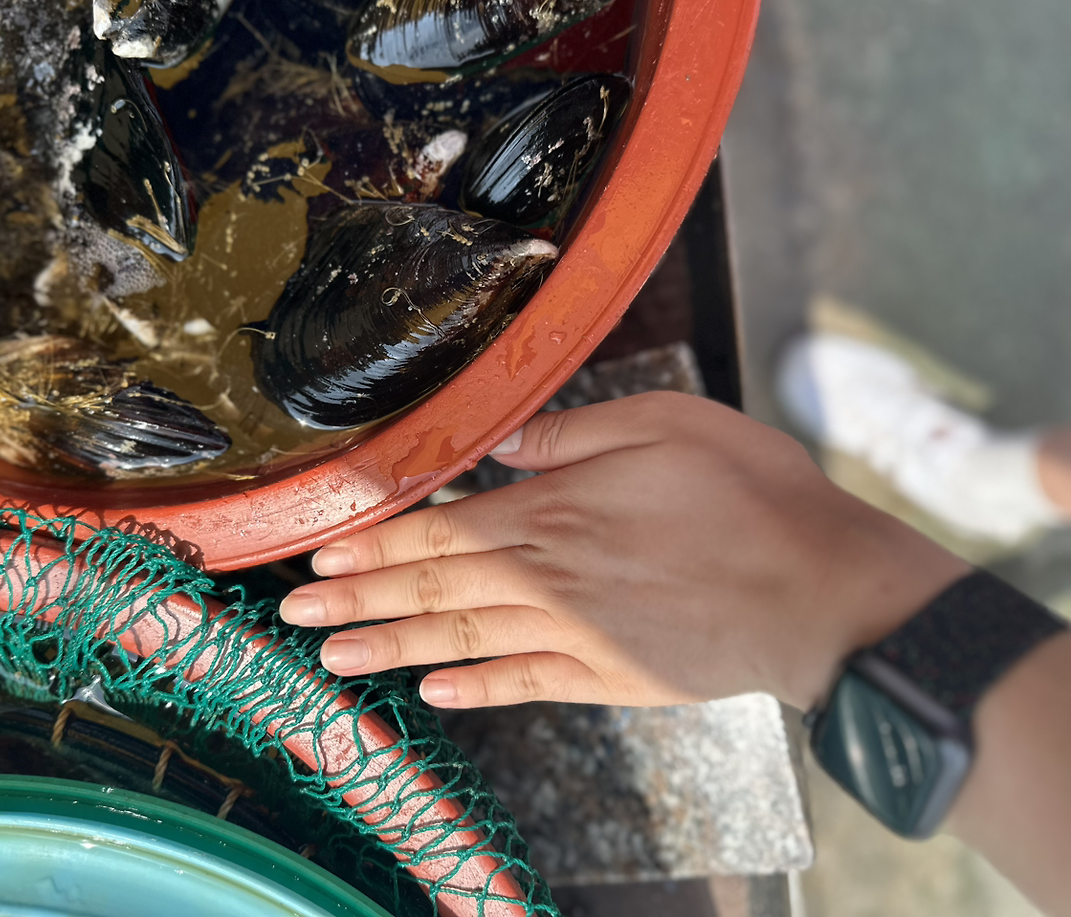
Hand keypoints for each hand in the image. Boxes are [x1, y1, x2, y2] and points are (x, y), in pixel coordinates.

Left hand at [280, 392, 967, 709]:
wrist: (823, 594)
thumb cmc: (752, 496)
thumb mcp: (666, 426)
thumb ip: (573, 434)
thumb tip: (502, 442)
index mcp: (556, 513)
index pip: (438, 532)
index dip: (373, 546)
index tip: (319, 557)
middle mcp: (549, 581)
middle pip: (432, 591)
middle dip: (357, 602)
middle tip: (295, 619)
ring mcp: (577, 637)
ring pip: (462, 643)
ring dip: (392, 649)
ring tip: (334, 660)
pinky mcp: (610, 676)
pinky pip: (526, 684)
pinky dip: (477, 689)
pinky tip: (435, 693)